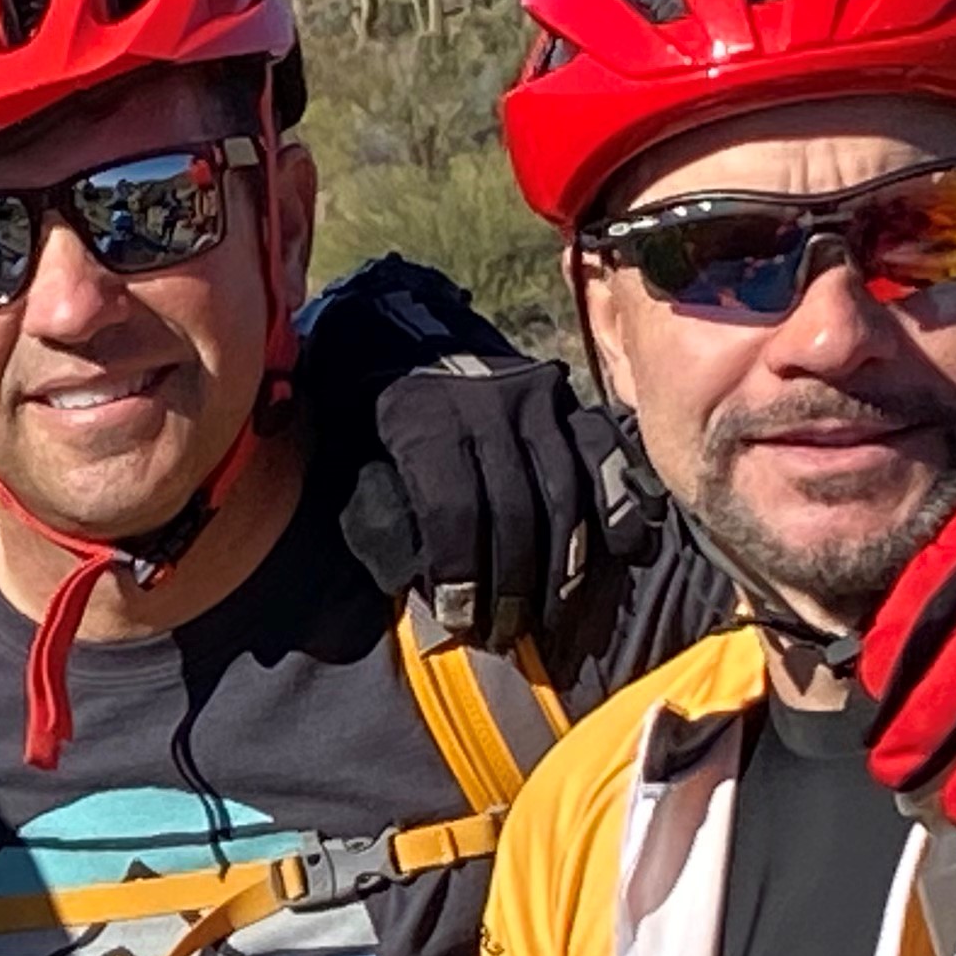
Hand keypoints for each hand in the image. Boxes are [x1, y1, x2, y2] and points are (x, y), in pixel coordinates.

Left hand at [307, 252, 649, 650]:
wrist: (395, 321)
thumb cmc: (358, 402)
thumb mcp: (340, 446)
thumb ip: (369, 506)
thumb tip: (408, 575)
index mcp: (421, 417)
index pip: (453, 509)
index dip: (461, 573)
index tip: (462, 622)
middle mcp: (485, 403)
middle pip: (514, 509)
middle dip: (513, 584)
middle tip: (507, 634)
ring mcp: (532, 396)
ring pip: (561, 490)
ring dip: (562, 563)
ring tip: (552, 617)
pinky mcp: (562, 396)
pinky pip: (601, 455)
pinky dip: (612, 504)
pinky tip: (616, 553)